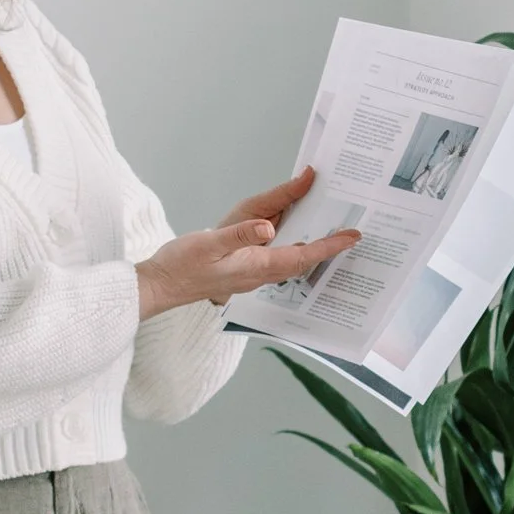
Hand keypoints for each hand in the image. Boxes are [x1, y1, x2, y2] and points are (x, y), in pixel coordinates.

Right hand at [136, 167, 360, 319]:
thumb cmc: (181, 265)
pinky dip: (292, 246)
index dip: (330, 247)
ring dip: (313, 248)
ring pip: (292, 260)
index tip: (353, 237)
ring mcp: (252, 273)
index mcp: (257, 266)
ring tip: (331, 231)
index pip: (303, 256)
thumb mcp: (209, 243)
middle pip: (304, 260)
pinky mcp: (243, 269)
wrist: (160, 286)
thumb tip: (269, 227)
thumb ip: (239, 234)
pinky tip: (292, 233)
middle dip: (329, 248)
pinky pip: (278, 258)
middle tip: (352, 232)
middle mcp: (260, 273)